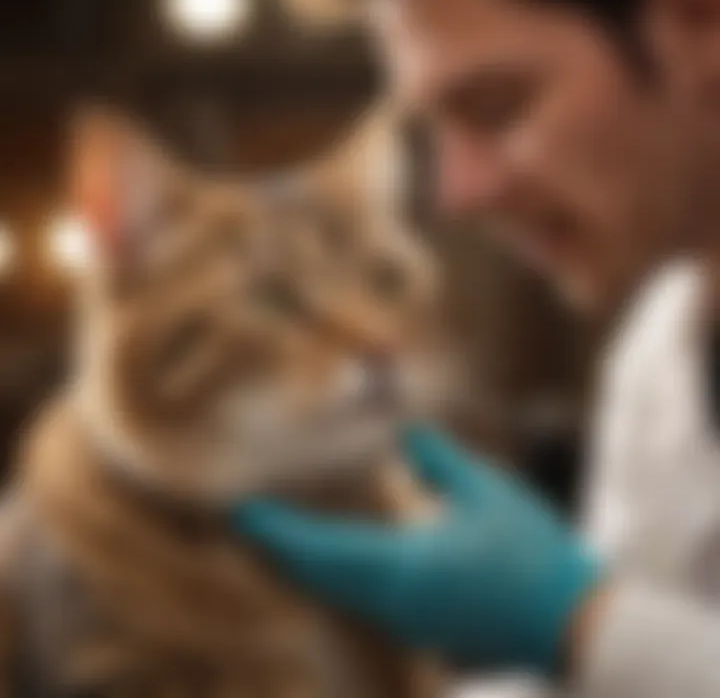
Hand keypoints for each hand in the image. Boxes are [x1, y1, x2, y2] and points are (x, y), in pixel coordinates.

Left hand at [230, 426, 602, 674]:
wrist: (573, 627)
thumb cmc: (534, 556)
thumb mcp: (487, 492)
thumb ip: (439, 461)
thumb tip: (405, 434)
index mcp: (402, 568)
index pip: (320, 550)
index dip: (276, 530)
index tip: (240, 511)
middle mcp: (392, 603)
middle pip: (316, 577)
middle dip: (278, 548)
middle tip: (247, 522)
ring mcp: (405, 623)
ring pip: (334, 594)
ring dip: (302, 565)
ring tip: (278, 539)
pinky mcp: (421, 630)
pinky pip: (358, 602)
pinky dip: (332, 578)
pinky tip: (332, 564)